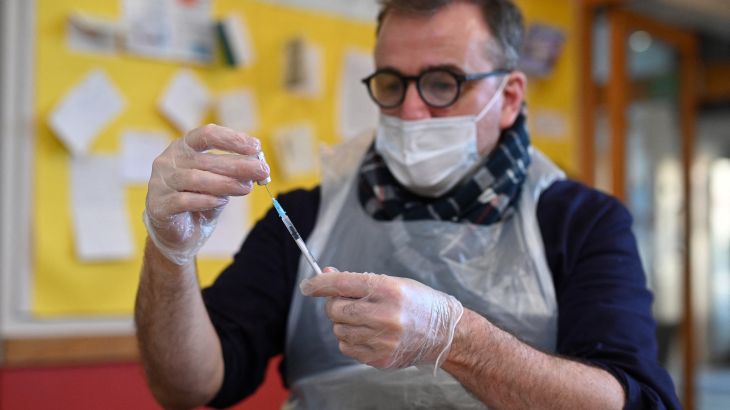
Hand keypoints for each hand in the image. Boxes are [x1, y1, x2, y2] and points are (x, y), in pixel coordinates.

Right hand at [144, 124, 268, 264]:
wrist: (179, 235)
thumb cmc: (200, 201)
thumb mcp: (220, 184)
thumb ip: (234, 175)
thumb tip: (258, 166)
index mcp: (184, 147)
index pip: (207, 134)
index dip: (232, 138)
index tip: (256, 146)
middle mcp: (169, 160)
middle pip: (206, 158)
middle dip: (238, 164)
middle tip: (262, 171)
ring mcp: (160, 183)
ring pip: (196, 178)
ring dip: (226, 183)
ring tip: (247, 189)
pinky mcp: (159, 205)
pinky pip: (184, 200)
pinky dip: (206, 200)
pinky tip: (222, 202)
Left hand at [300, 270, 463, 370]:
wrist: (444, 332)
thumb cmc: (417, 303)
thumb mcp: (391, 282)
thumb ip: (357, 281)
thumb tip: (326, 275)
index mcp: (388, 289)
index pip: (342, 284)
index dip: (319, 284)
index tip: (307, 286)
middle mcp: (385, 315)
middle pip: (336, 309)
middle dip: (334, 305)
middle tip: (345, 303)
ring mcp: (383, 339)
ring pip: (338, 330)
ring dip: (344, 324)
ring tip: (365, 320)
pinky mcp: (381, 358)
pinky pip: (347, 348)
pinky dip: (351, 340)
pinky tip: (370, 334)